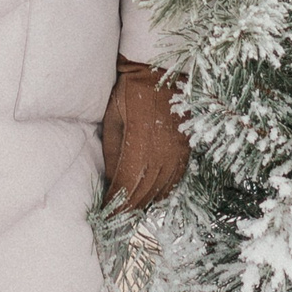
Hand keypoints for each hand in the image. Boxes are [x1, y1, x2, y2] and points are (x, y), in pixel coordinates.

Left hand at [100, 59, 189, 209]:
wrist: (158, 71)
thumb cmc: (129, 93)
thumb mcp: (113, 120)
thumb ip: (113, 152)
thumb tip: (111, 180)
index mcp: (139, 145)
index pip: (126, 185)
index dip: (115, 203)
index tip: (105, 215)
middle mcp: (161, 153)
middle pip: (144, 192)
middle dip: (128, 208)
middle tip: (116, 220)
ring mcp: (176, 152)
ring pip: (161, 189)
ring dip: (145, 203)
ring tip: (131, 213)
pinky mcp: (185, 148)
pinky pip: (176, 178)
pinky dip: (163, 191)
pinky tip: (154, 197)